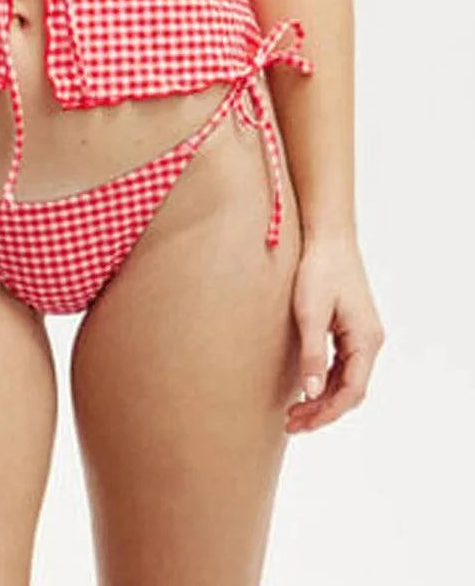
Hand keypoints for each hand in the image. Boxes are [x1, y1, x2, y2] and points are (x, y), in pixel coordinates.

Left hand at [286, 233, 384, 433]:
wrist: (328, 238)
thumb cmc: (319, 270)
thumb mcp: (310, 313)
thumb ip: (312, 353)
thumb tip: (312, 393)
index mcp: (366, 340)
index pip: (352, 391)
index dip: (327, 412)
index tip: (301, 422)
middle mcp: (370, 341)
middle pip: (351, 390)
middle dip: (323, 410)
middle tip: (292, 423)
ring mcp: (362, 335)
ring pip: (347, 379)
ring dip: (323, 398)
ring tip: (295, 412)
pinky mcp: (351, 328)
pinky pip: (342, 365)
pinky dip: (325, 381)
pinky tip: (305, 387)